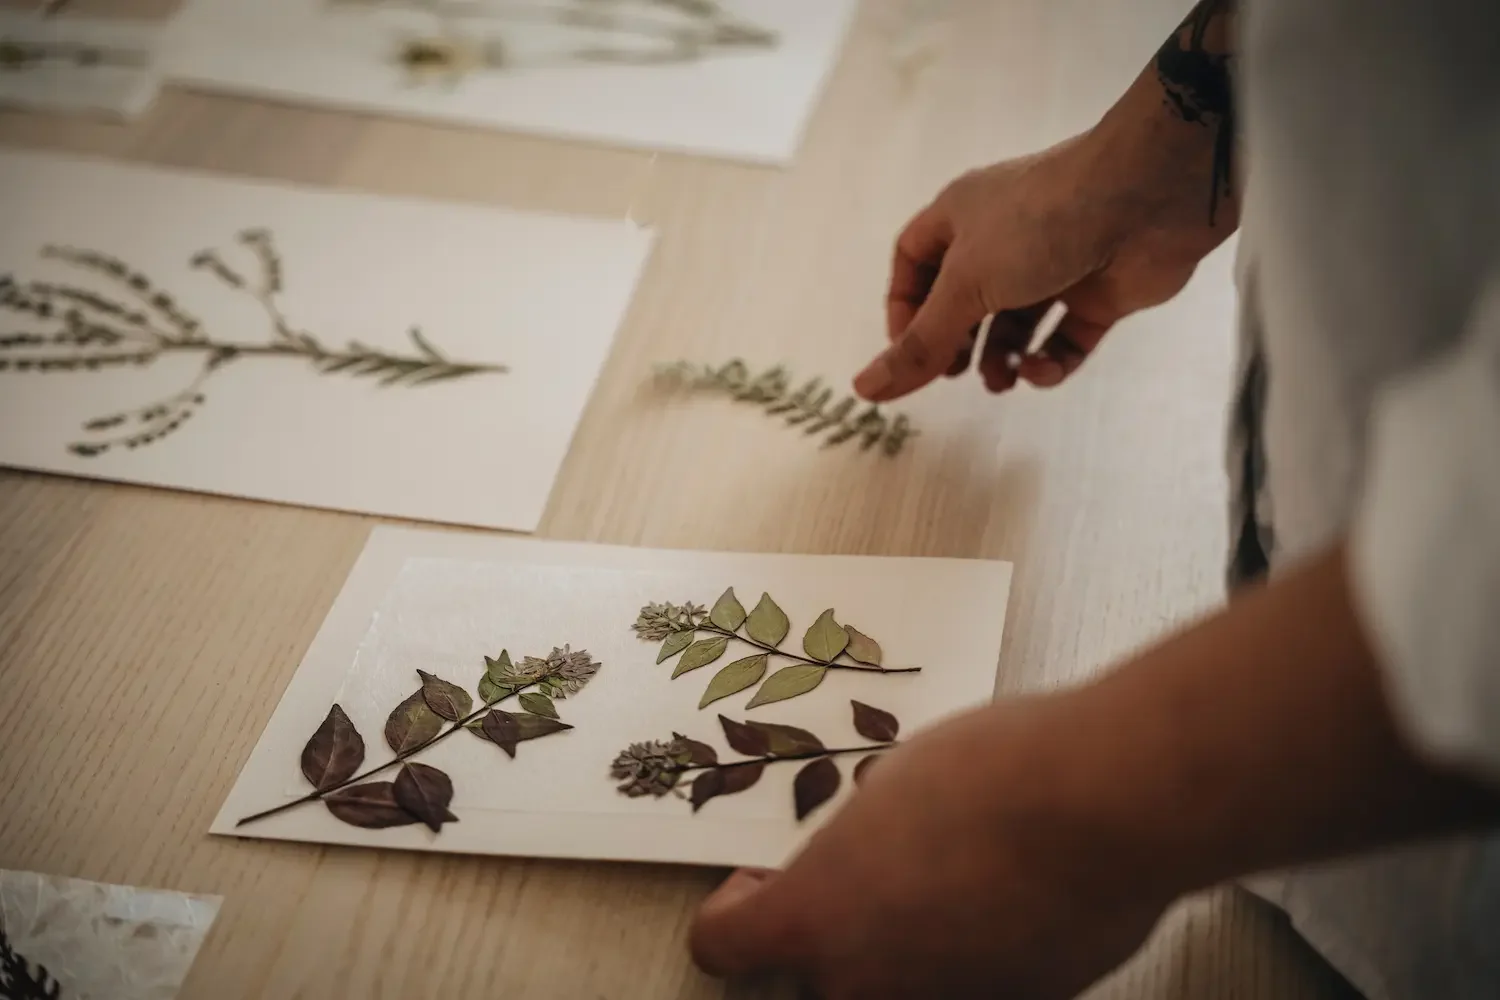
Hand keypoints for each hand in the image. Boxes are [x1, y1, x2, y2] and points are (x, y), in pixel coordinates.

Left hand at [688, 701, 1171, 998]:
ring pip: (896, 991)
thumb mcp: (895, 778)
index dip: (735, 909)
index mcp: (815, 915)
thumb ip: (862, 832)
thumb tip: (873, 835)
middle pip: (812, 980)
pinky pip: (971, 988)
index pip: (721, 944)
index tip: (760, 883)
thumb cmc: (998, 775)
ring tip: (947, 881)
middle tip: (866, 879)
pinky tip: (1007, 899)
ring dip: (904, 949)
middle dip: (829, 936)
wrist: (1104, 805)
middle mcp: (867, 982)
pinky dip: (976, 957)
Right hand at [855, 132, 1229, 402]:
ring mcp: (1054, 264)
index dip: (903, 309)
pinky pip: (1063, 338)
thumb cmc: (1043, 220)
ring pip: (1014, 324)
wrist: (1148, 195)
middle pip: (962, 301)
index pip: (914, 263)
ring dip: (1000, 359)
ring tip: (999, 381)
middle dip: (955, 344)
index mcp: (961, 216)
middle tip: (953, 376)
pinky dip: (1049, 362)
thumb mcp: (965, 286)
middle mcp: (1005, 238)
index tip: (907, 353)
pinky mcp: (1098, 291)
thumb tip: (865, 388)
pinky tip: (1040, 369)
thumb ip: (919, 343)